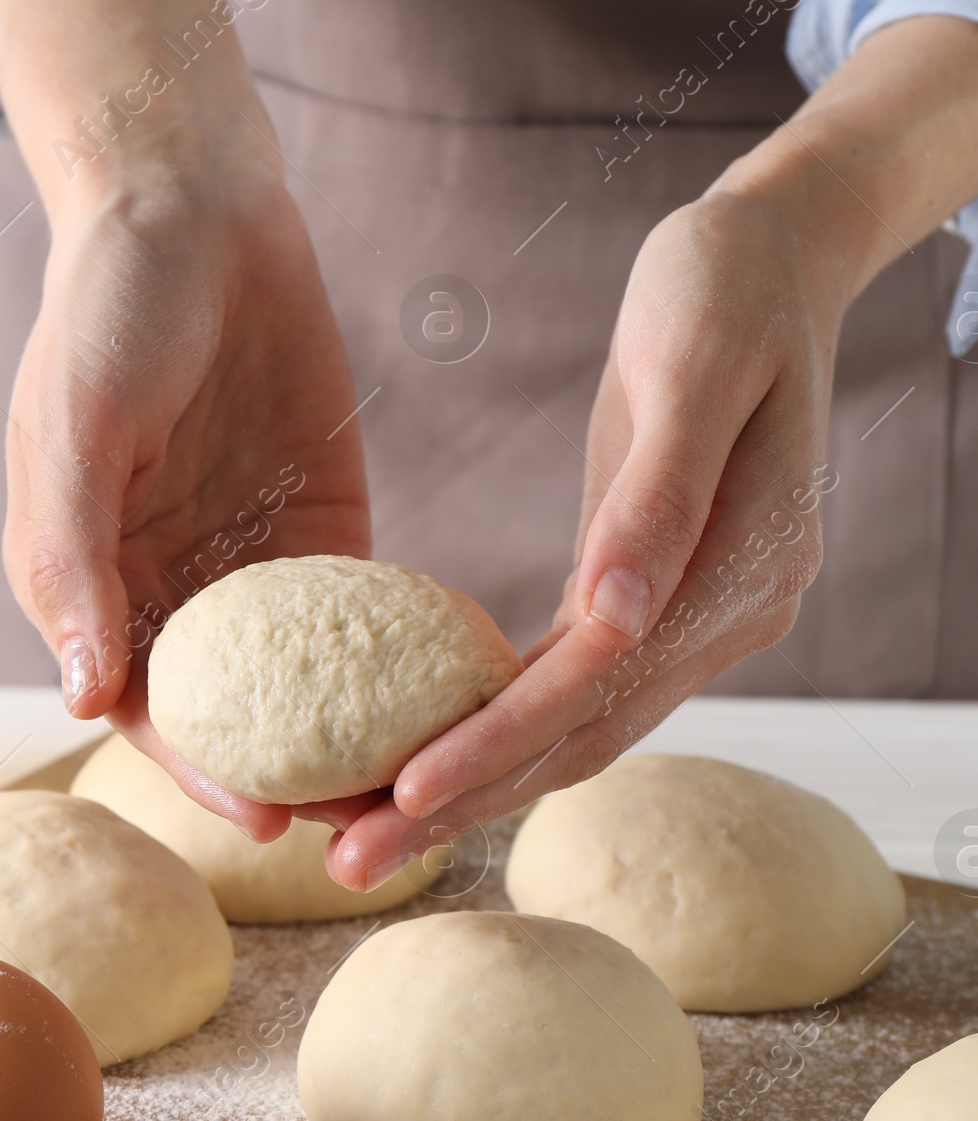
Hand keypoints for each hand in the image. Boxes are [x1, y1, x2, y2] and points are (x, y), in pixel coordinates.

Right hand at [0, 0, 369, 836]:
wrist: (191, 205)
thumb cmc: (109, 306)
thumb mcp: (75, 424)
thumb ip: (70, 555)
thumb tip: (84, 698)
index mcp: (93, 584)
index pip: (150, 711)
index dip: (204, 771)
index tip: (271, 816)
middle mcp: (170, 593)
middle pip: (236, 720)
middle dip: (298, 778)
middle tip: (373, 826)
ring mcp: (250, 567)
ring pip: (306, 689)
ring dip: (356, 741)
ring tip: (431, 783)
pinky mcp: (323, 529)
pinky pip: (363, 617)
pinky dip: (400, 663)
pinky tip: (464, 693)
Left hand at [324, 13, 977, 887]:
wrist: (774, 256)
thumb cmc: (723, 291)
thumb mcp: (689, 372)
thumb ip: (655, 500)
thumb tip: (611, 618)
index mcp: (737, 576)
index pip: (594, 690)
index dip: (493, 747)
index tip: (397, 798)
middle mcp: (725, 617)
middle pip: (577, 737)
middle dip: (460, 799)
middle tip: (346, 864)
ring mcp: (695, 614)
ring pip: (569, 727)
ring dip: (467, 781)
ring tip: (356, 831)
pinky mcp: (655, 595)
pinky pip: (566, 682)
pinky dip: (493, 722)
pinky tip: (415, 749)